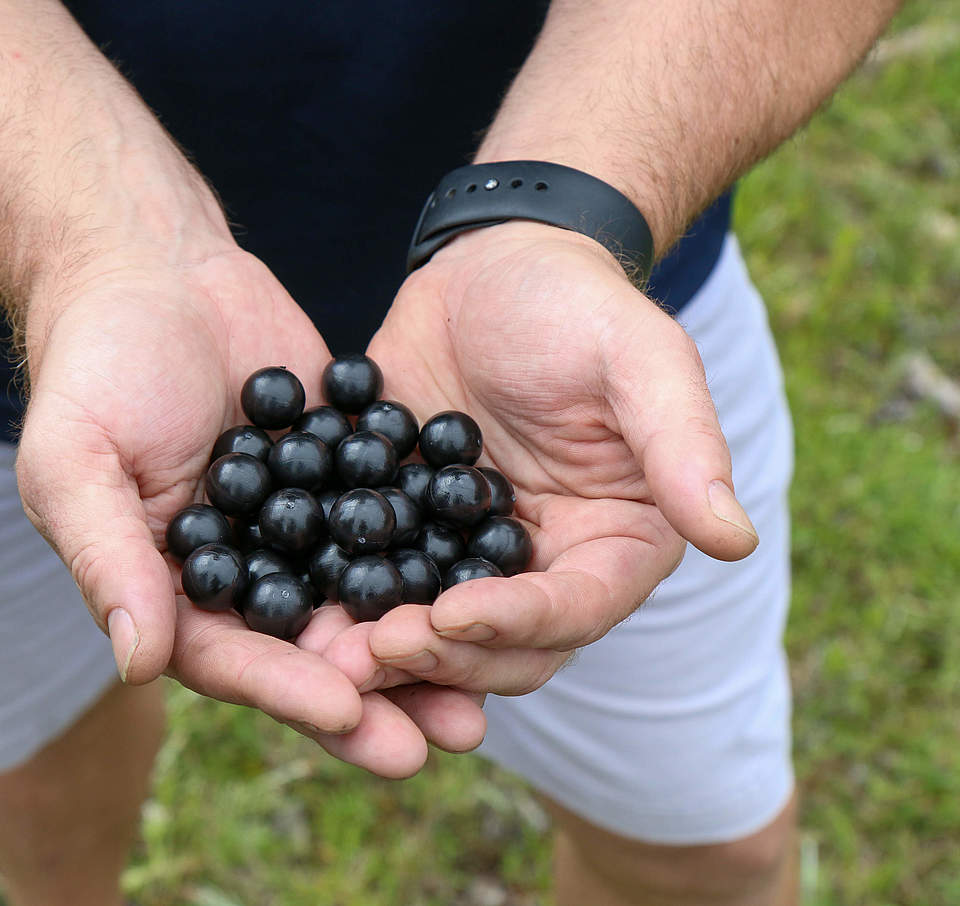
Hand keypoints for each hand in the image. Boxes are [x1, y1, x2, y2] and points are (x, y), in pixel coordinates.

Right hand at [15, 248, 483, 775]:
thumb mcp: (77, 461)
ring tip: (491, 688)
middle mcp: (247, 572)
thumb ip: (109, 559)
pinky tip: (499, 579)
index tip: (350, 712)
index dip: (289, 689)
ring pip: (366, 599)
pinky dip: (441, 551)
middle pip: (314, 651)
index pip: (232, 658)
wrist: (156, 273)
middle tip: (450, 736)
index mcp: (175, 589)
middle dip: (380, 697)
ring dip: (424, 645)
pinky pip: (396, 520)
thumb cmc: (96, 366)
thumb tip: (139, 665)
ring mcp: (303, 526)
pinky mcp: (348, 476)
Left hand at [324, 222, 758, 696]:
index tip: (450, 615)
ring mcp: (468, 555)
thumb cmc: (579, 303)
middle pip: (500, 644)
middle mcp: (544, 565)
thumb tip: (732, 538)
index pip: (574, 608)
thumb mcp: (639, 358)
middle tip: (371, 649)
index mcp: (615, 543)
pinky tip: (291, 602)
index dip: (517, 623)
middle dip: (439, 656)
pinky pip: (373, 575)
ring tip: (325, 651)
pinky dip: (338, 597)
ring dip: (383, 650)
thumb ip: (683, 446)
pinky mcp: (406, 529)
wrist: (492, 266)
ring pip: (433, 628)